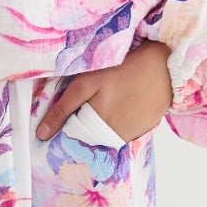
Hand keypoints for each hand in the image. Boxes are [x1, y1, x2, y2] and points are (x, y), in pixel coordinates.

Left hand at [35, 42, 173, 143]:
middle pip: (87, 136)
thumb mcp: (87, 83)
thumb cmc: (123, 70)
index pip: (69, 136)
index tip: (66, 113)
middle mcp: (111, 138)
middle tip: (94, 98)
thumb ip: (63, 108)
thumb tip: (42, 134)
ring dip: (101, 123)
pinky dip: (118, 122)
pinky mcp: (142, 132)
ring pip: (104, 135)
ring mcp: (129, 136)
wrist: (165, 67)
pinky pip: (122, 132)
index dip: (64, 124)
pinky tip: (123, 104)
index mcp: (94, 128)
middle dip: (83, 121)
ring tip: (110, 99)